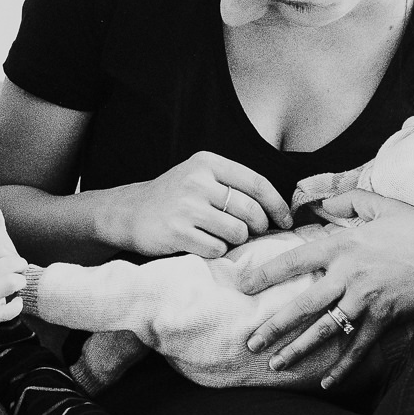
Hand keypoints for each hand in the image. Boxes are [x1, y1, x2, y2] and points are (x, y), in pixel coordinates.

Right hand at [0, 238, 25, 344]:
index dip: (9, 254)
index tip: (11, 262)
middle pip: (11, 262)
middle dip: (20, 265)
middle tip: (19, 272)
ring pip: (13, 281)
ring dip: (21, 282)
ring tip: (18, 286)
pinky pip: (12, 309)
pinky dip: (18, 305)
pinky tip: (16, 303)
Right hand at [108, 152, 291, 258]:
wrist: (127, 213)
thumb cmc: (173, 198)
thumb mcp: (199, 177)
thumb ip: (233, 185)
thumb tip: (278, 209)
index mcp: (207, 163)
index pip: (257, 183)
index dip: (277, 205)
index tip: (286, 220)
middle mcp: (197, 181)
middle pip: (251, 211)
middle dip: (258, 227)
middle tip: (252, 233)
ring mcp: (186, 207)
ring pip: (237, 232)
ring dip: (236, 241)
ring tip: (221, 236)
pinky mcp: (177, 232)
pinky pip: (217, 248)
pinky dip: (216, 251)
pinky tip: (203, 244)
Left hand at [240, 191, 413, 387]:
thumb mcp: (384, 205)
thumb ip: (349, 200)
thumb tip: (320, 202)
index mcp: (344, 244)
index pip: (294, 260)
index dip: (266, 274)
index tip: (243, 286)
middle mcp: (350, 274)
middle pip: (303, 304)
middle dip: (273, 326)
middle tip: (250, 342)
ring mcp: (368, 299)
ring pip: (324, 330)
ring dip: (298, 350)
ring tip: (274, 365)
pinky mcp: (386, 318)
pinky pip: (358, 347)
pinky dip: (342, 367)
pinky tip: (325, 382)